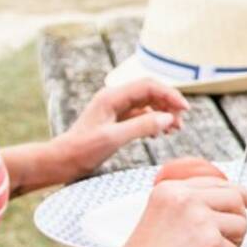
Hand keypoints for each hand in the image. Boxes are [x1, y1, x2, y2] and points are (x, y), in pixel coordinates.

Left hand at [53, 79, 189, 182]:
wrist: (62, 161)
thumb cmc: (82, 150)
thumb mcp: (114, 138)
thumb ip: (142, 126)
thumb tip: (168, 118)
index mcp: (112, 96)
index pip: (149, 86)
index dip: (170, 94)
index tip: (185, 110)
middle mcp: (114, 98)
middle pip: (150, 92)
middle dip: (168, 105)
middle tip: (180, 123)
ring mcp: (115, 109)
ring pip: (147, 104)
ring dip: (162, 114)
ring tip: (173, 130)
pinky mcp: (115, 120)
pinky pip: (140, 115)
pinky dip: (152, 122)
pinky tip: (157, 135)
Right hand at [94, 176, 246, 246]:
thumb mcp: (161, 215)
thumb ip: (190, 204)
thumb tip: (234, 200)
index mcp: (172, 189)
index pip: (219, 181)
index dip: (242, 192)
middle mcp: (186, 200)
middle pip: (236, 200)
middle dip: (238, 222)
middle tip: (226, 240)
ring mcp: (200, 221)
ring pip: (240, 227)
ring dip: (229, 246)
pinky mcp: (210, 246)